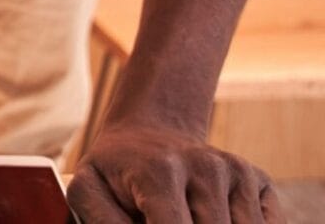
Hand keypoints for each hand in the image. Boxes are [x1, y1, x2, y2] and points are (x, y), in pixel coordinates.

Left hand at [68, 122, 283, 222]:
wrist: (149, 132)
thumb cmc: (116, 171)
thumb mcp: (89, 189)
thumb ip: (105, 221)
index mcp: (160, 171)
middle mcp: (205, 166)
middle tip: (159, 218)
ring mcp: (237, 171)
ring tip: (184, 217)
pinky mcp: (259, 180)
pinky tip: (210, 218)